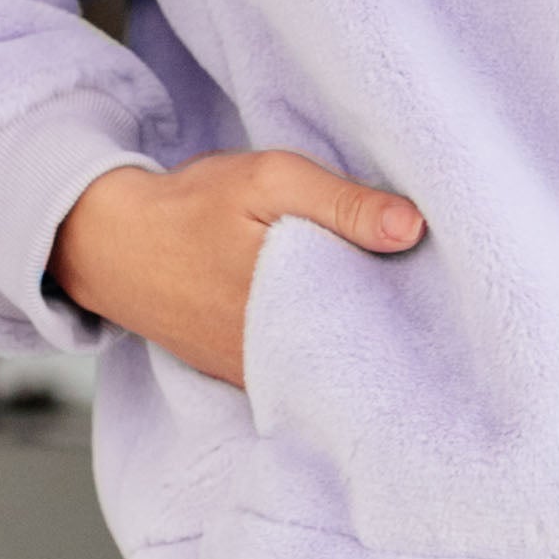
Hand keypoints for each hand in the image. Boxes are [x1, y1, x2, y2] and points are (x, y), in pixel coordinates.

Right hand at [47, 150, 423, 387]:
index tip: (447, 290)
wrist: (111, 244)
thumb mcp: (268, 181)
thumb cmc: (191, 208)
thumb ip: (340, 203)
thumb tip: (412, 227)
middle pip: (361, 350)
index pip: (380, 321)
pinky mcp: (245, 376)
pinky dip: (325, 352)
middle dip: (394, 327)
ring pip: (333, 365)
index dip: (415, 306)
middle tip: (432, 303)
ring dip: (360, 341)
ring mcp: (260, 374)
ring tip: (398, 316)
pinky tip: (347, 326)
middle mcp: (281, 356)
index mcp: (296, 306)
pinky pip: (301, 373)